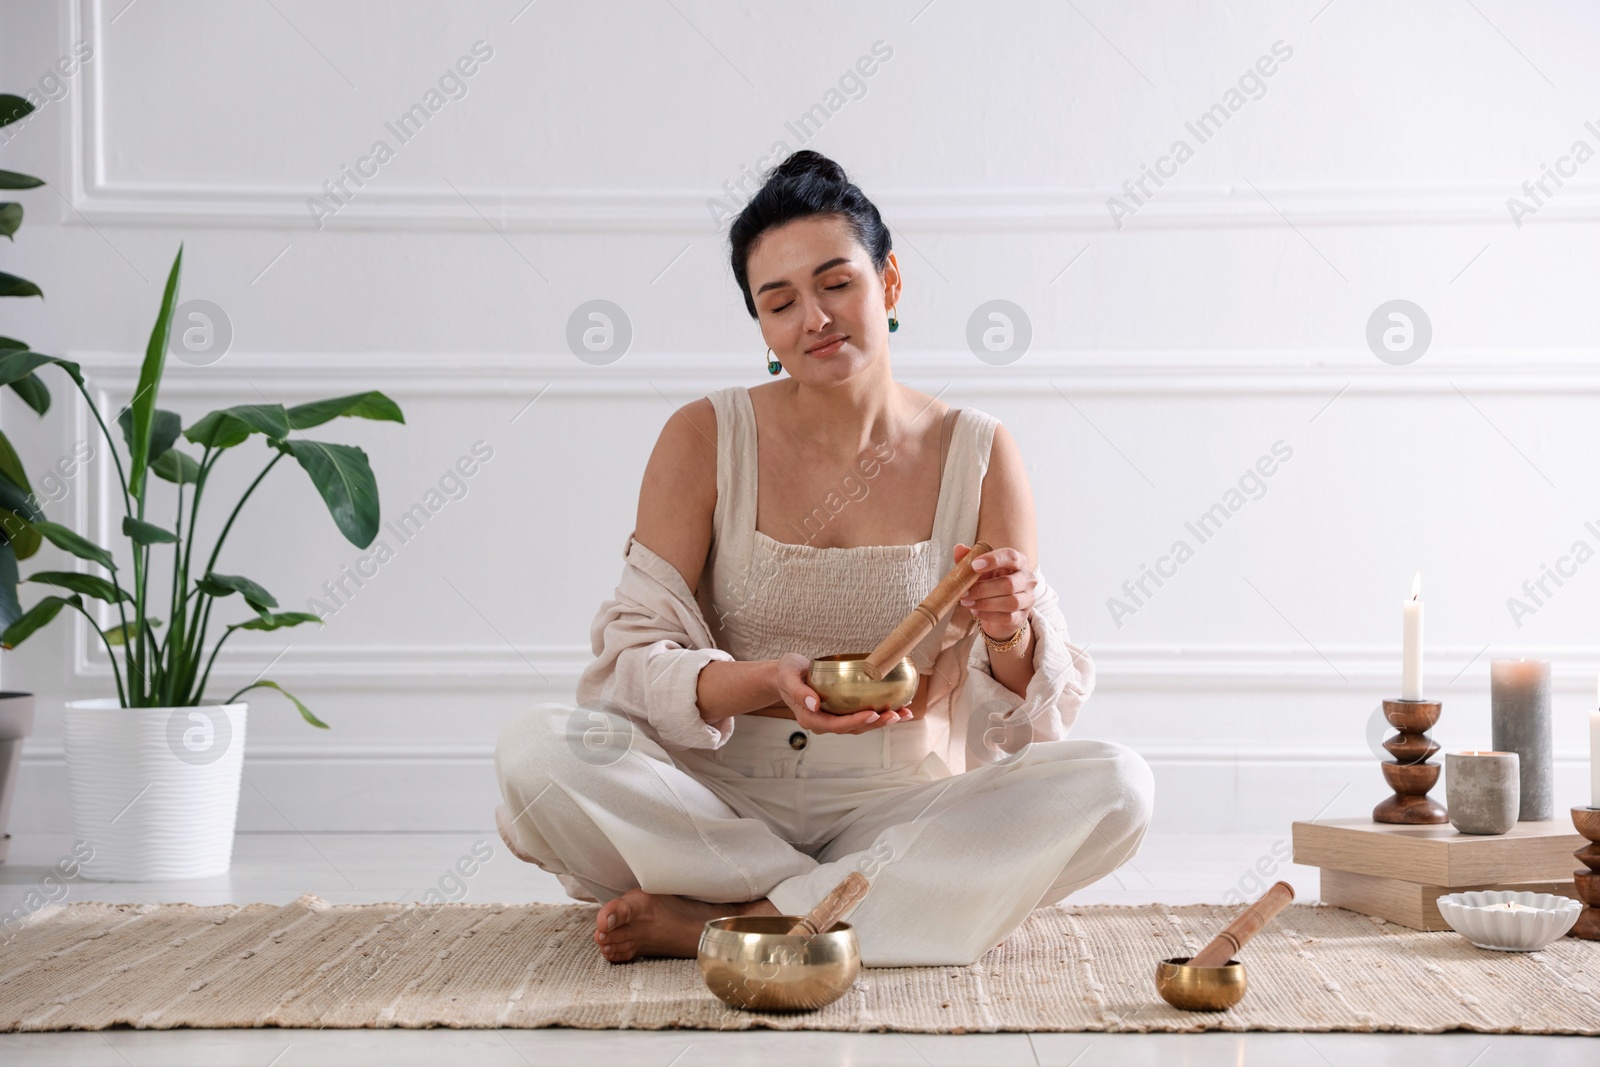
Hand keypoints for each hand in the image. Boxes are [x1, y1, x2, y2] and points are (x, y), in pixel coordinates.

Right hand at [770, 653, 912, 734]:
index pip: (836, 725)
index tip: (872, 714)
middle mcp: (825, 722)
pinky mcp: (843, 711)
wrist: (786, 674)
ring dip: (884, 721)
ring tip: (904, 713)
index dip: (856, 722)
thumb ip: (798, 691)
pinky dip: (881, 712)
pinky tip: (898, 706)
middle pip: (854, 728)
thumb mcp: (788, 677)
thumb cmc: (787, 673)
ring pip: (862, 724)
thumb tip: (813, 704)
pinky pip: (863, 715)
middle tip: (896, 715)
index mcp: (811, 718)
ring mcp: (835, 718)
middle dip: (877, 723)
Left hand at [953, 543, 1036, 643]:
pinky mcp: (1022, 617)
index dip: (993, 560)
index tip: (974, 565)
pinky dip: (988, 615)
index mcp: (1018, 562)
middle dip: (983, 589)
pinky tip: (976, 611)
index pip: (1011, 556)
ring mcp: (1028, 599)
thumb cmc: (990, 584)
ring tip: (968, 603)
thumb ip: (968, 559)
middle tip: (964, 593)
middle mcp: (1027, 579)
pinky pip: (1008, 617)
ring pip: (1010, 602)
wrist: (999, 611)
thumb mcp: (979, 571)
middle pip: (1009, 584)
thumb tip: (959, 548)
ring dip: (985, 603)